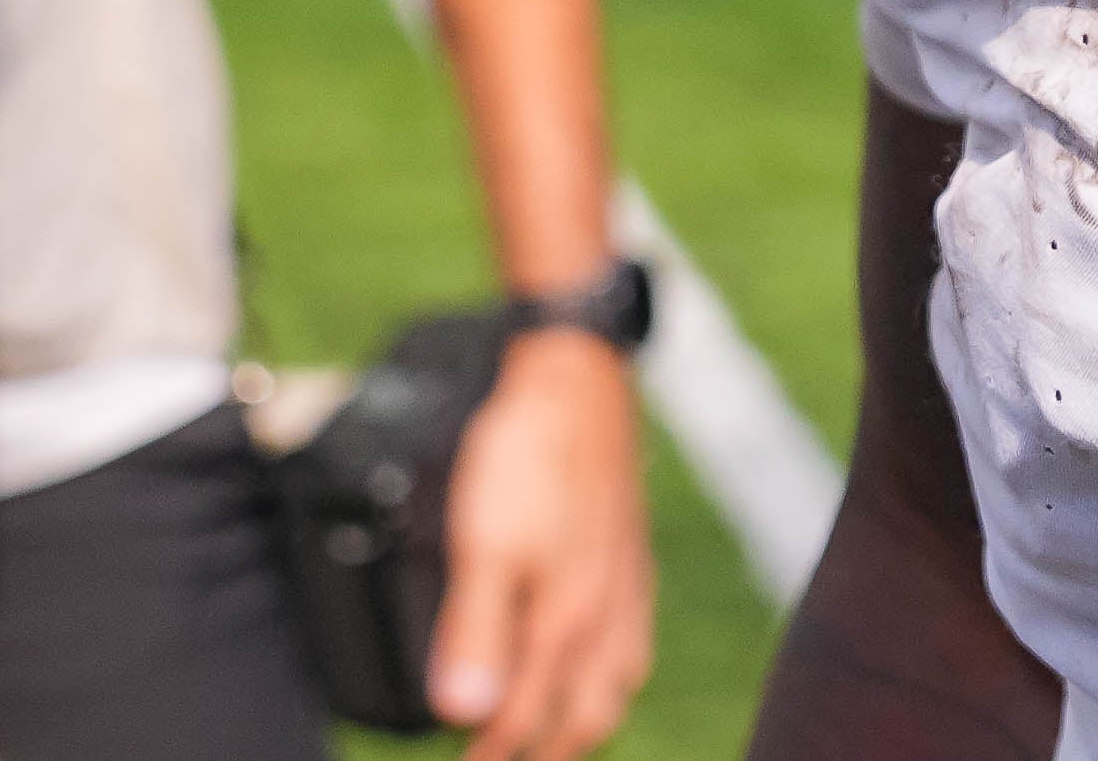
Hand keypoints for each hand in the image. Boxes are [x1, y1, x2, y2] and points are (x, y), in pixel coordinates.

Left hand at [435, 319, 658, 760]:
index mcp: (567, 617)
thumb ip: (476, 631)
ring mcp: (625, 582)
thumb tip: (464, 714)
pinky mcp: (631, 553)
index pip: (526, 714)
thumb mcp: (483, 542)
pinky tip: (601, 656)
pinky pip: (633, 637)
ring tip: (558, 733)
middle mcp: (605, 610)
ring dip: (585, 719)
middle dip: (548, 751)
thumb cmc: (530, 454)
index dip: (492, 754)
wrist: (576, 374)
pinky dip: (613, 671)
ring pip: (616, 679)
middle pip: (584, 713)